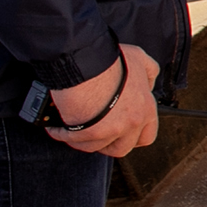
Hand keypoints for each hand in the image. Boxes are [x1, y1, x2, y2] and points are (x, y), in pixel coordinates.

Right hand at [47, 44, 160, 158]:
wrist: (87, 62)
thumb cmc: (109, 60)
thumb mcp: (139, 58)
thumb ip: (148, 72)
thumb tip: (148, 83)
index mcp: (145, 109)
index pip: (147, 136)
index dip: (133, 136)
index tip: (123, 133)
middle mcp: (132, 123)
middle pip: (122, 148)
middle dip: (109, 144)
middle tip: (98, 134)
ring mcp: (111, 130)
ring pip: (97, 147)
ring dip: (85, 141)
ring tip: (75, 132)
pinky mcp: (90, 133)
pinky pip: (76, 142)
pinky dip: (64, 136)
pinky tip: (58, 129)